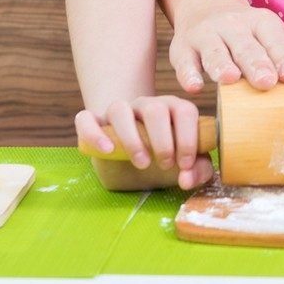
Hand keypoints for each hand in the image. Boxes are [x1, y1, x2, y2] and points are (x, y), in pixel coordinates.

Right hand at [74, 95, 213, 190]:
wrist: (137, 164)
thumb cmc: (166, 161)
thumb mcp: (186, 168)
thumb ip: (198, 171)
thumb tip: (186, 178)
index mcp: (173, 109)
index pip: (185, 111)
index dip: (188, 138)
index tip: (185, 164)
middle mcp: (147, 105)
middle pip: (155, 108)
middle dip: (163, 140)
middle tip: (165, 164)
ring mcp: (121, 112)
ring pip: (120, 109)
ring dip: (132, 138)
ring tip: (142, 162)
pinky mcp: (96, 123)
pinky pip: (86, 118)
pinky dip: (93, 133)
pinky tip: (107, 150)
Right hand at [170, 0, 283, 92]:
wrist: (204, 6)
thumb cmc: (246, 33)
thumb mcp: (268, 35)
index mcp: (261, 22)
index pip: (274, 39)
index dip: (283, 57)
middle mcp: (233, 25)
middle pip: (246, 46)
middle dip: (256, 64)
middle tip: (267, 82)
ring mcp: (206, 34)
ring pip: (214, 51)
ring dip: (222, 65)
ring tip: (231, 79)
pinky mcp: (181, 48)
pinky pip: (184, 61)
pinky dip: (188, 74)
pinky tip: (194, 87)